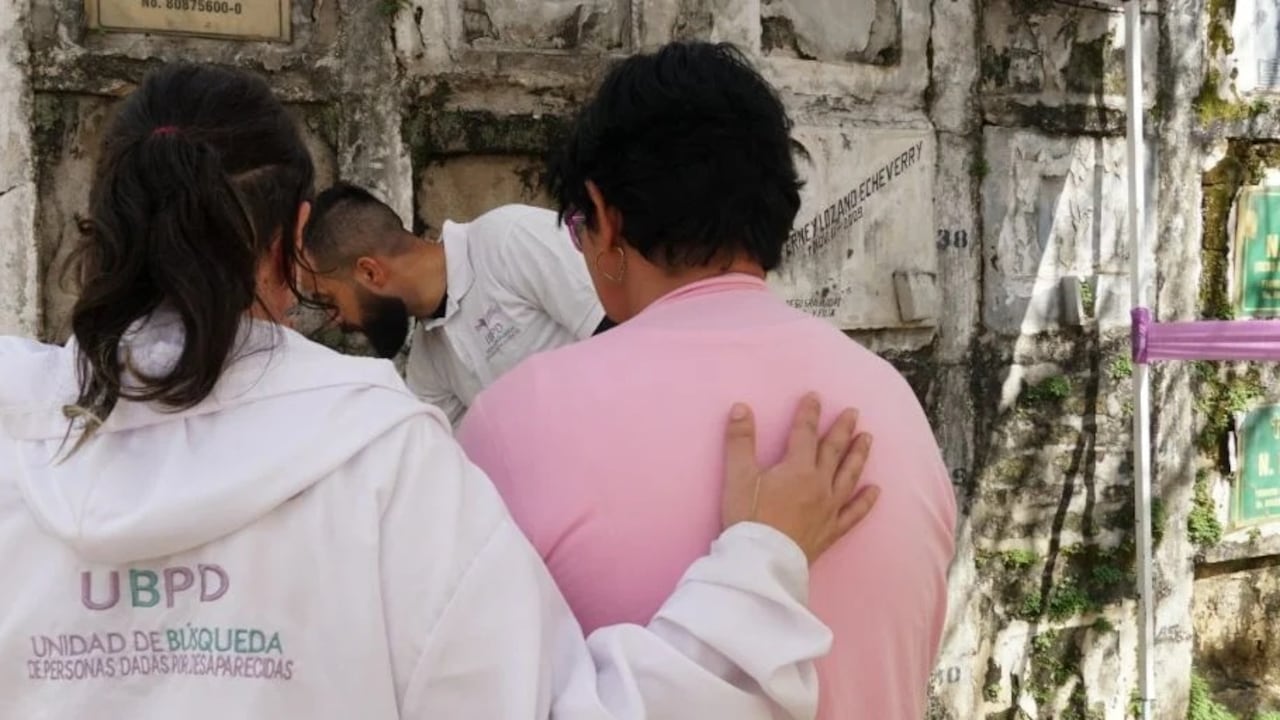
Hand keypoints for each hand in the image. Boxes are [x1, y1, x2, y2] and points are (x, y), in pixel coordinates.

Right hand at [720, 393, 878, 563]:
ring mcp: (829, 509)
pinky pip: (854, 513)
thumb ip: (740, 440)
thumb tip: (741, 407)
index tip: (815, 397)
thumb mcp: (737, 476)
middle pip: (833, 451)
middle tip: (853, 412)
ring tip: (868, 439)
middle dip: (842, 429)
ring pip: (848, 476)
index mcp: (797, 469)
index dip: (809, 413)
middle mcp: (819, 485)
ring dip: (858, 455)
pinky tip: (876, 491)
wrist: (761, 561)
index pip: (805, 433)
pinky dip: (866, 501)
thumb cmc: (748, 518)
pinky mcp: (831, 531)